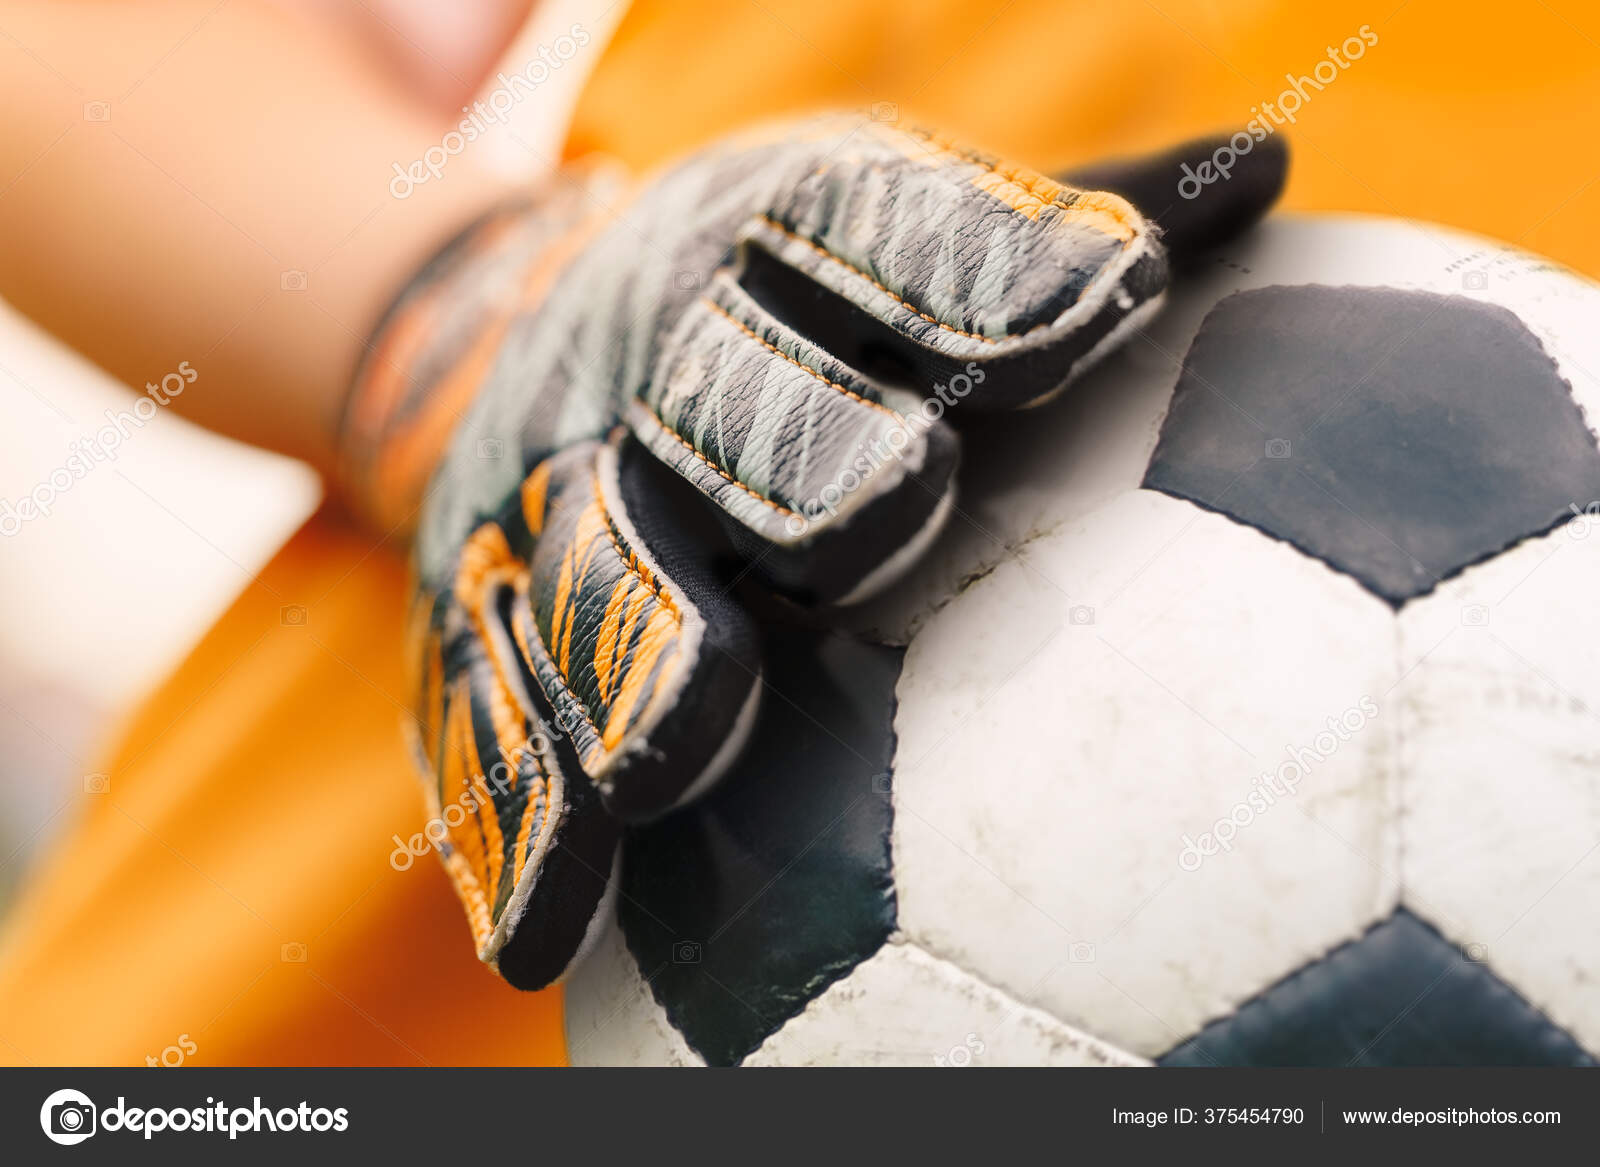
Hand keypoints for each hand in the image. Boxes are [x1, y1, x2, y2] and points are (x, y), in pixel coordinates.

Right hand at [349, 115, 1281, 988]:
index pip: (864, 232)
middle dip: (799, 448)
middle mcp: (639, 367)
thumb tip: (1264, 169)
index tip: (1109, 304)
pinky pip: (483, 721)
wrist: (522, 329)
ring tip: (682, 748)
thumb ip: (1055, 225)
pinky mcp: (466, 619)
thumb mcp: (887, 227)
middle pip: (712, 402)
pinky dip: (515, 825)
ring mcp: (537, 498)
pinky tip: (546, 939)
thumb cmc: (776, 306)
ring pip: (580, 573)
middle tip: (898, 506)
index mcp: (758, 247)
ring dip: (633, 650)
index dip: (977, 265)